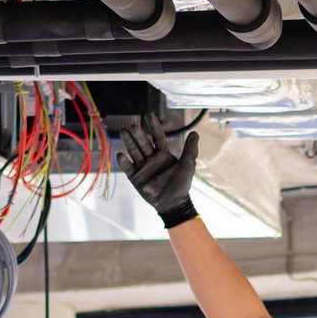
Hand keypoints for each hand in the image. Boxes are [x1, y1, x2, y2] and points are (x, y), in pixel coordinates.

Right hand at [122, 112, 199, 228]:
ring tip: (123, 132)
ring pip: (134, 151)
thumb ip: (190, 149)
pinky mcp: (135, 177)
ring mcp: (142, 167)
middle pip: (143, 142)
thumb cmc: (182, 184)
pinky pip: (128, 168)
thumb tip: (195, 133)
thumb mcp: (188, 165)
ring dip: (129, 142)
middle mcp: (151, 158)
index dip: (153, 125)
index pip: (157, 136)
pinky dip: (124, 162)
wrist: (173, 203)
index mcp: (163, 153)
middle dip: (138, 134)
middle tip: (133, 125)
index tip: (148, 114)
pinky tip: (121, 154)